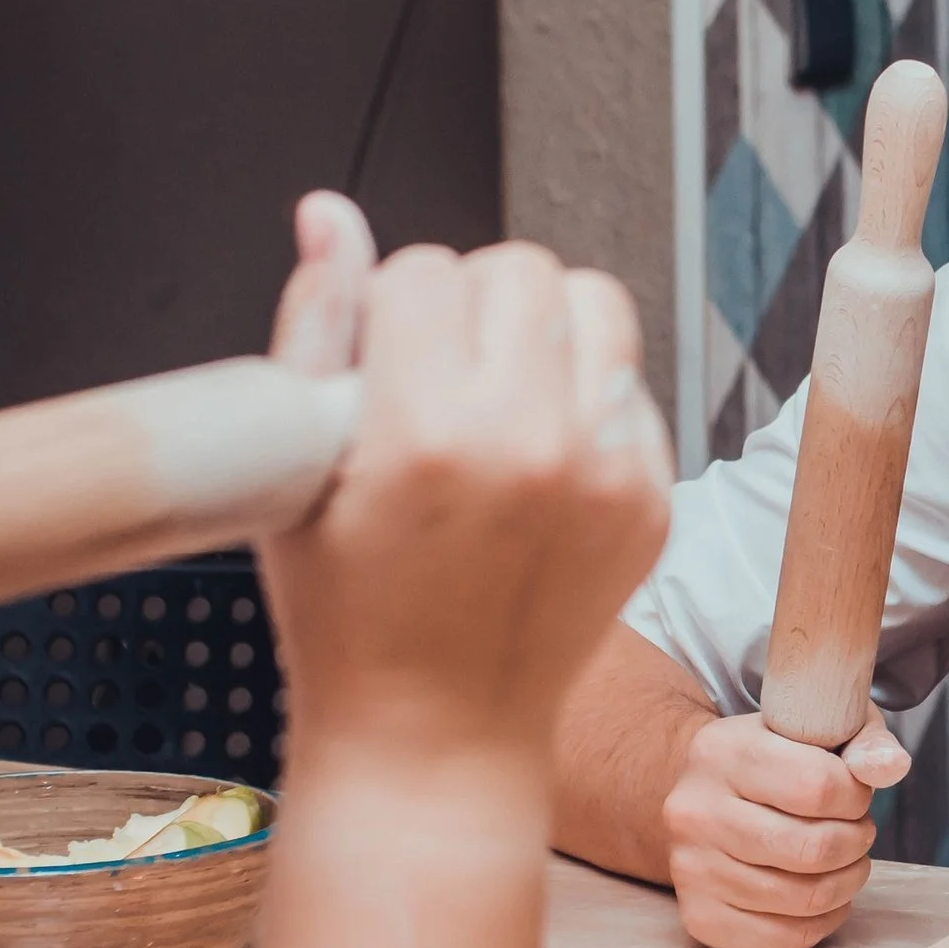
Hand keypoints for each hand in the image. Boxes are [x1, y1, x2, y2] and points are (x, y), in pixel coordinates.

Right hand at [257, 202, 673, 764]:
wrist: (437, 734)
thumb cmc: (346, 613)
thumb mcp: (295, 474)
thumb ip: (318, 328)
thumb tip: (329, 213)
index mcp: (425, 431)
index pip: (425, 271)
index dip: (390, 308)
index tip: (380, 362)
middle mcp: (529, 442)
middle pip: (522, 268)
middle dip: (473, 301)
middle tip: (441, 368)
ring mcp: (605, 472)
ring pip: (597, 304)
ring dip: (546, 327)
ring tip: (500, 390)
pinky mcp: (653, 499)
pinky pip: (633, 384)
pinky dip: (588, 397)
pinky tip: (538, 454)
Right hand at [663, 713, 910, 947]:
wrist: (708, 794)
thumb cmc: (777, 757)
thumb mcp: (818, 725)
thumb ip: (863, 741)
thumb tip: (893, 767)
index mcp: (722, 751)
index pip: (817, 786)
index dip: (857, 797)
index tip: (856, 795)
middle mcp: (695, 811)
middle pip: (812, 849)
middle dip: (856, 842)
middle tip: (858, 831)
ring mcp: (691, 868)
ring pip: (803, 897)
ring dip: (846, 882)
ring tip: (847, 859)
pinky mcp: (700, 915)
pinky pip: (785, 936)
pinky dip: (823, 919)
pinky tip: (827, 894)